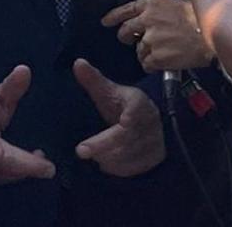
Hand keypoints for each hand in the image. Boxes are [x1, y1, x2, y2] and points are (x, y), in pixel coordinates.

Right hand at [0, 66, 55, 183]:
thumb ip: (11, 86)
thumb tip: (24, 70)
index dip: (13, 155)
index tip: (39, 159)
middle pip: (0, 163)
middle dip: (26, 167)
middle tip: (48, 168)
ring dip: (22, 172)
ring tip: (41, 163)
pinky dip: (14, 176)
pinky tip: (28, 167)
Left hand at [73, 59, 163, 176]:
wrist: (152, 125)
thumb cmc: (124, 107)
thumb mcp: (110, 93)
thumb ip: (94, 80)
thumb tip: (77, 62)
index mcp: (140, 103)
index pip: (136, 111)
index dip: (130, 117)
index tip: (122, 122)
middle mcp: (151, 122)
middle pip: (128, 137)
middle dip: (104, 145)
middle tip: (81, 151)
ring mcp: (155, 141)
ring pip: (130, 154)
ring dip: (108, 158)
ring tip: (93, 155)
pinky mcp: (154, 158)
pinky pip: (134, 167)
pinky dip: (117, 168)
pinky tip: (106, 163)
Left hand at [102, 0, 212, 72]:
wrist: (214, 34)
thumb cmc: (202, 18)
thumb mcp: (177, 4)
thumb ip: (157, 11)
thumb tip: (148, 21)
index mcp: (152, 2)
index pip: (125, 10)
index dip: (113, 17)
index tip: (105, 22)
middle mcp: (148, 19)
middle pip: (125, 32)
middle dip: (127, 38)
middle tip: (136, 41)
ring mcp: (151, 38)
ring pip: (138, 50)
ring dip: (147, 53)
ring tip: (165, 50)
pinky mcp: (156, 56)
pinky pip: (147, 64)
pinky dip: (154, 65)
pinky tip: (166, 60)